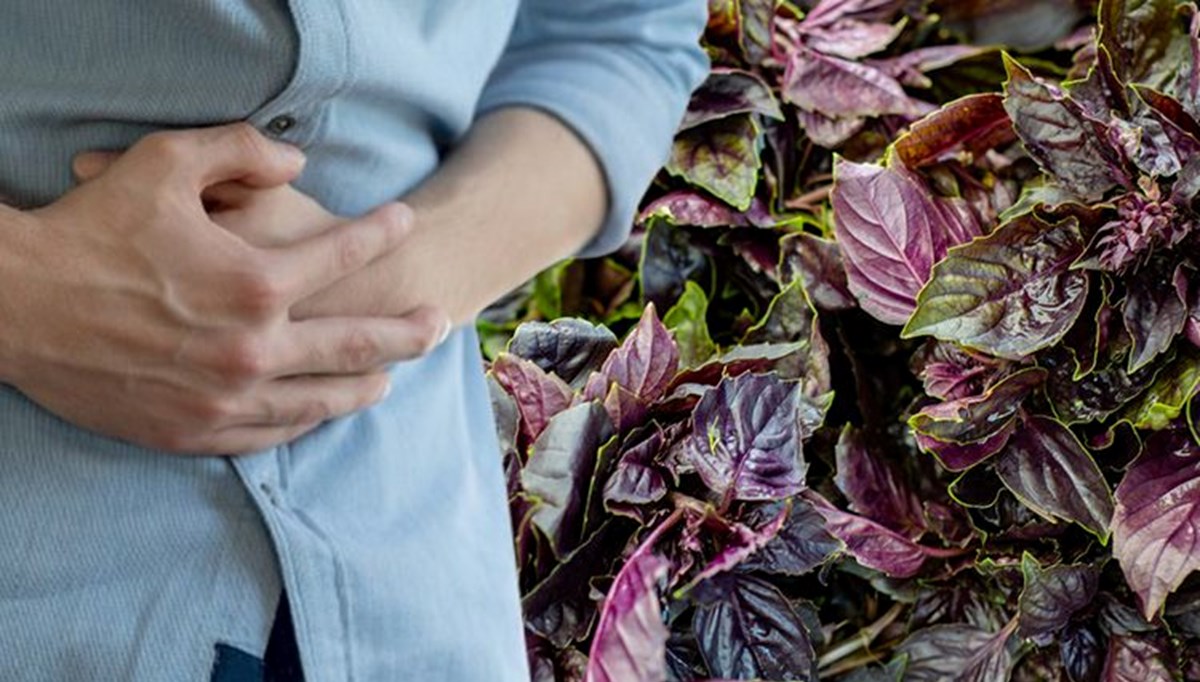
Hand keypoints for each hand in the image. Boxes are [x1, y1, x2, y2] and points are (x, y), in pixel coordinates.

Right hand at [0, 124, 447, 453]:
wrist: (14, 305)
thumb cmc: (88, 229)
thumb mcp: (163, 163)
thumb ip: (241, 153)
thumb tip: (299, 163)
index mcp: (255, 281)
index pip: (344, 254)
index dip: (382, 232)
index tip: (408, 221)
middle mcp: (253, 347)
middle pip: (356, 342)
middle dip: (407, 331)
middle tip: (438, 324)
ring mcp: (226, 397)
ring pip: (321, 399)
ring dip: (365, 385)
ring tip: (391, 377)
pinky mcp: (193, 431)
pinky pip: (270, 433)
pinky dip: (305, 421)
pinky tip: (321, 412)